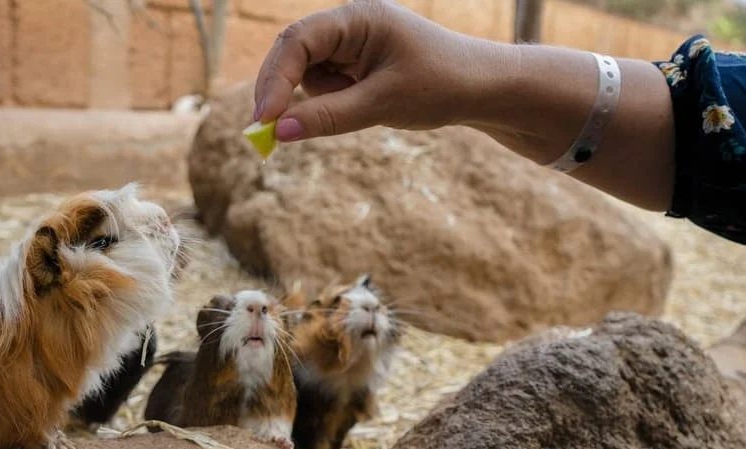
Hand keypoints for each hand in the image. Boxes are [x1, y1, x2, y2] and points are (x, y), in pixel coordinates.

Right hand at [253, 0, 510, 141]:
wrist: (481, 89)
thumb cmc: (440, 86)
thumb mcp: (381, 104)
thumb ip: (327, 117)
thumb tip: (278, 132)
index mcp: (357, 18)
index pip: (298, 42)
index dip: (275, 80)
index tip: (264, 120)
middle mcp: (349, 25)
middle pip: (292, 55)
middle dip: (280, 92)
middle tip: (265, 134)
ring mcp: (350, 45)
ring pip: (307, 77)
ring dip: (318, 101)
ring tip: (366, 108)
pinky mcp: (355, 66)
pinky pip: (325, 89)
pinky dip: (332, 105)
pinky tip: (367, 107)